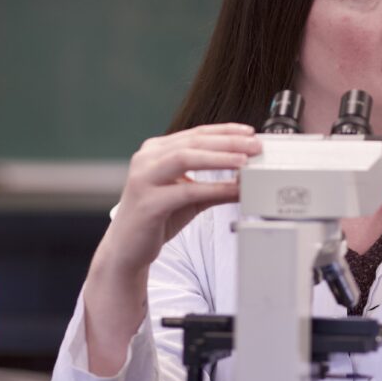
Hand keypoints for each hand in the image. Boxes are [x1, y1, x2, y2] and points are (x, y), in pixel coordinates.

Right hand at [105, 123, 261, 274]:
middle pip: (193, 142)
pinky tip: (231, 190)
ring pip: (185, 158)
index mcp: (156, 150)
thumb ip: (215, 186)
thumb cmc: (157, 218)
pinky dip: (212, 188)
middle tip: (254, 145)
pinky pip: (185, 191)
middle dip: (228, 142)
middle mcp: (147, 159)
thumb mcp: (190, 197)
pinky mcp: (147, 203)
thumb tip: (246, 180)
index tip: (249, 132)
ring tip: (244, 161)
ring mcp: (144, 179)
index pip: (196, 134)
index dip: (225, 131)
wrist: (127, 249)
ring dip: (219, 158)